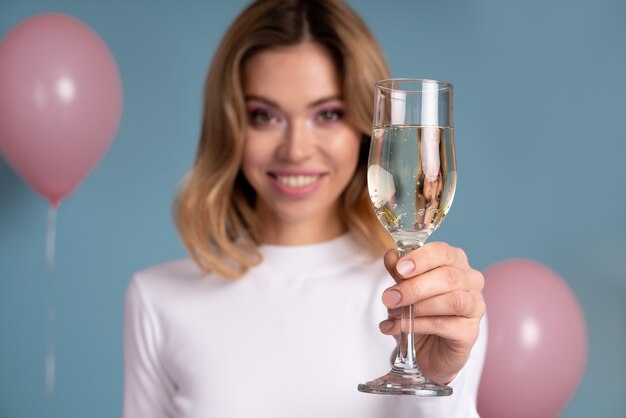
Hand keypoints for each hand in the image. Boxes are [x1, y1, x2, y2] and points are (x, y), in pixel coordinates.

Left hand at [379, 242, 484, 384]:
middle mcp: (470, 281)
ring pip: (453, 301)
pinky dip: (418, 325)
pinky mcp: (470, 331)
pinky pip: (445, 325)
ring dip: (418, 306)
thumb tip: (392, 257)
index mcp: (455, 262)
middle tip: (389, 297)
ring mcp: (474, 306)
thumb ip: (399, 272)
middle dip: (414, 287)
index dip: (420, 259)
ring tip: (394, 313)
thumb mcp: (404, 288)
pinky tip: (400, 327)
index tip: (399, 269)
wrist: (428, 349)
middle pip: (448, 277)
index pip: (442, 252)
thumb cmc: (420, 312)